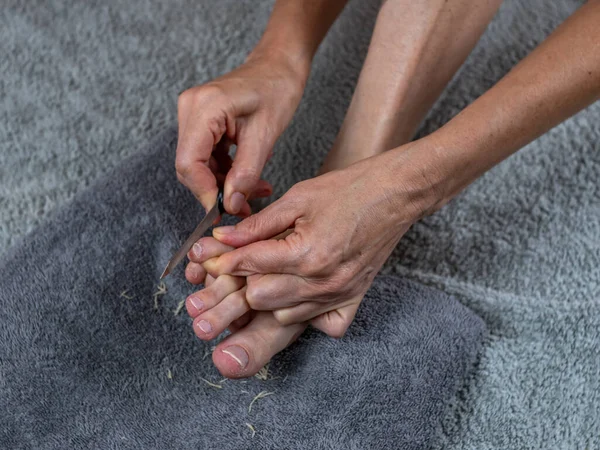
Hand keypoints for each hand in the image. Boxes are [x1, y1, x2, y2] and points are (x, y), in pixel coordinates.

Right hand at [176, 48, 306, 213]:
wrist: (278, 66)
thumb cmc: (276, 89)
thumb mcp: (265, 135)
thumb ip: (246, 173)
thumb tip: (231, 204)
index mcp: (204, 108)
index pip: (189, 162)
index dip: (204, 192)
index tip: (224, 211)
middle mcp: (190, 109)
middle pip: (190, 166)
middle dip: (216, 190)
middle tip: (244, 205)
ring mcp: (193, 115)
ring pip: (198, 164)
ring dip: (224, 183)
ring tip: (256, 191)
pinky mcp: (201, 121)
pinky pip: (206, 156)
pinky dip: (225, 171)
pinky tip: (248, 177)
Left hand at [204, 140, 442, 332]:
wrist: (396, 194)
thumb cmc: (350, 189)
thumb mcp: (298, 198)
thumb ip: (258, 224)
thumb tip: (224, 238)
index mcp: (307, 252)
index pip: (250, 266)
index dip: (223, 260)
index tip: (209, 256)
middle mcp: (322, 281)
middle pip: (260, 299)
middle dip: (242, 280)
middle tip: (237, 263)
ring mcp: (338, 294)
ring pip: (282, 315)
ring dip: (267, 297)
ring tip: (266, 274)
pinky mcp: (352, 298)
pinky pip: (315, 322)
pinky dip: (297, 310)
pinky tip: (296, 290)